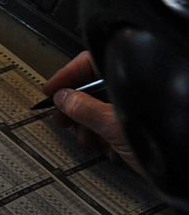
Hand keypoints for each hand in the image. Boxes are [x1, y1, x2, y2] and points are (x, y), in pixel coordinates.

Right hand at [42, 52, 139, 171]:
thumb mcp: (112, 124)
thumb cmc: (165, 141)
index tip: (50, 91)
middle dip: (77, 109)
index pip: (88, 63)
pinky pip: (120, 125)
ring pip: (106, 109)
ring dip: (91, 128)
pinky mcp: (148, 126)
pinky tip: (111, 151)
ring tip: (88, 142)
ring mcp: (144, 107)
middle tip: (62, 120)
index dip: (66, 76)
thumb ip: (82, 108)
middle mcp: (138, 87)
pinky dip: (110, 138)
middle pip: (95, 88)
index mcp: (130, 75)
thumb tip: (63, 98)